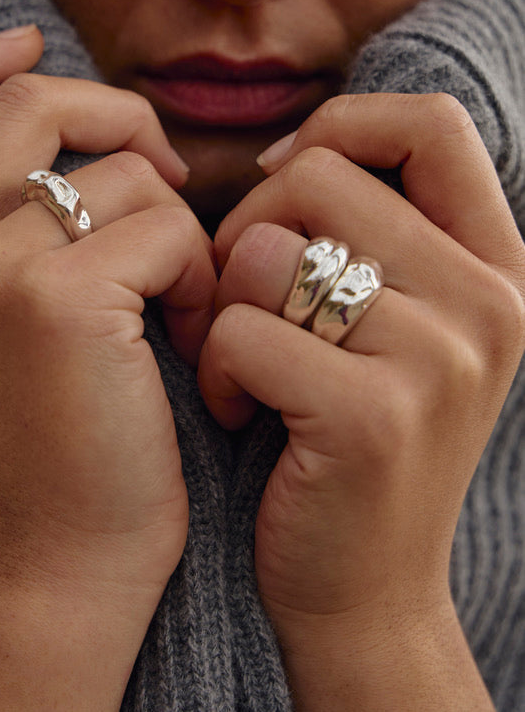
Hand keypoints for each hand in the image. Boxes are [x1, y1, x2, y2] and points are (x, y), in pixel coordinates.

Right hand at [0, 27, 216, 708]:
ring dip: (173, 220)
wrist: (62, 560)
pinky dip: (197, 267)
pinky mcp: (57, 300)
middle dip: (115, 114)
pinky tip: (190, 330)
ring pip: (117, 169)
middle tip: (161, 169)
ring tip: (180, 292)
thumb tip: (76, 130)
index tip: (21, 42)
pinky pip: (164, 224)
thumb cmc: (50, 439)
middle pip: (25, 105)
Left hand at [198, 93, 524, 709]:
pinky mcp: (375, 418)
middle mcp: (489, 301)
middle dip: (247, 227)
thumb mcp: (395, 322)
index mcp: (496, 264)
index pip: (431, 123)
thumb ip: (370, 232)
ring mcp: (442, 360)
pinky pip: (243, 331)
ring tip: (242, 362)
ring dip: (226, 304)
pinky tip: (239, 411)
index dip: (340, 128)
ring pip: (268, 253)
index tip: (281, 182)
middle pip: (321, 177)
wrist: (363, 589)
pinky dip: (216, 368)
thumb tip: (289, 151)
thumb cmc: (350, 430)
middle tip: (238, 296)